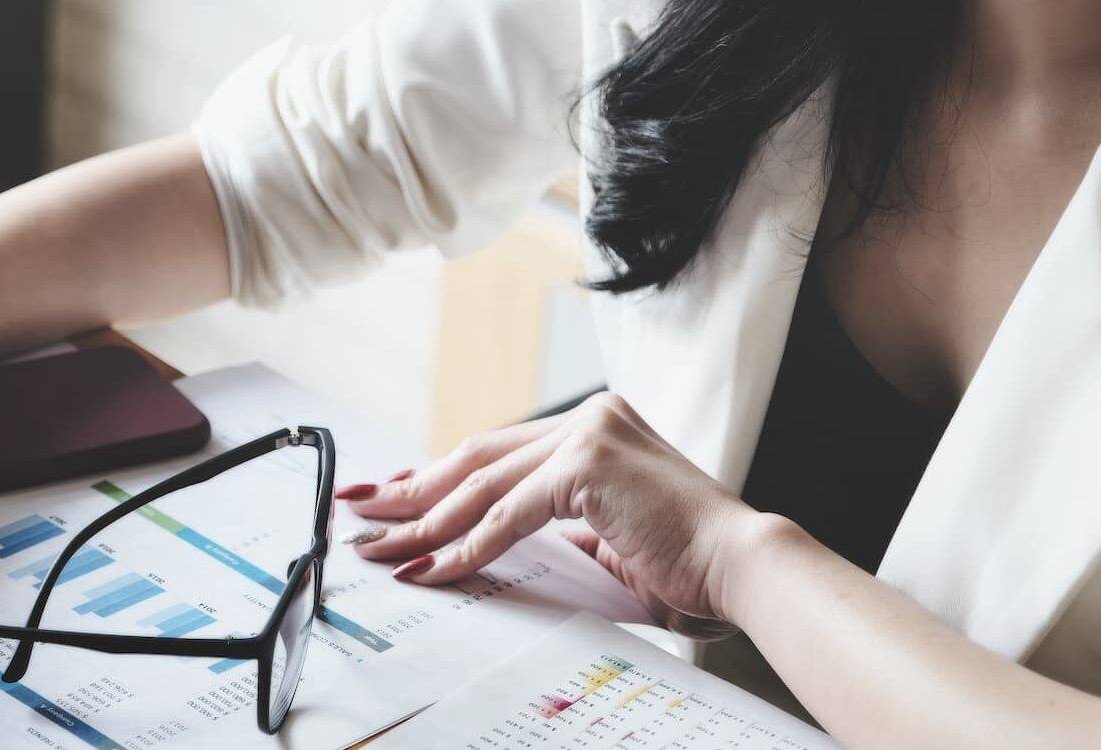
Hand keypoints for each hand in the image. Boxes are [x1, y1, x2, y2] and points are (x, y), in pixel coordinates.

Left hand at [338, 392, 772, 636]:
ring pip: (480, 485)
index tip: (392, 494)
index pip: (497, 450)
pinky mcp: (586, 464)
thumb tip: (492, 538)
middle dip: (411, 490)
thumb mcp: (605, 533)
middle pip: (475, 458)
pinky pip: (505, 514)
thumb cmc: (684, 559)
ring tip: (380, 545)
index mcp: (593, 425)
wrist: (739, 564)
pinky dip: (465, 545)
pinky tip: (432, 565)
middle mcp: (587, 418)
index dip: (438, 475)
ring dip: (423, 521)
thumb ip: (555, 524)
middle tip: (361, 511)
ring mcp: (586, 435)